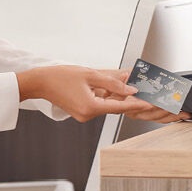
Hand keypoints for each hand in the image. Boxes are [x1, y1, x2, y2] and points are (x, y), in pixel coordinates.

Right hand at [17, 65, 156, 122]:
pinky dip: (106, 97)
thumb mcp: (91, 75)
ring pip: (107, 105)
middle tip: (143, 89)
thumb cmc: (60, 77)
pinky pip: (99, 104)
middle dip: (128, 97)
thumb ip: (112, 82)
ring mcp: (84, 115)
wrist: (40, 82)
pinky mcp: (81, 112)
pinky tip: (112, 88)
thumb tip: (130, 88)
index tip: (150, 103)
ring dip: (116, 96)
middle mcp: (88, 115)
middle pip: (114, 106)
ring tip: (129, 84)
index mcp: (91, 107)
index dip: (137, 104)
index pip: (120, 107)